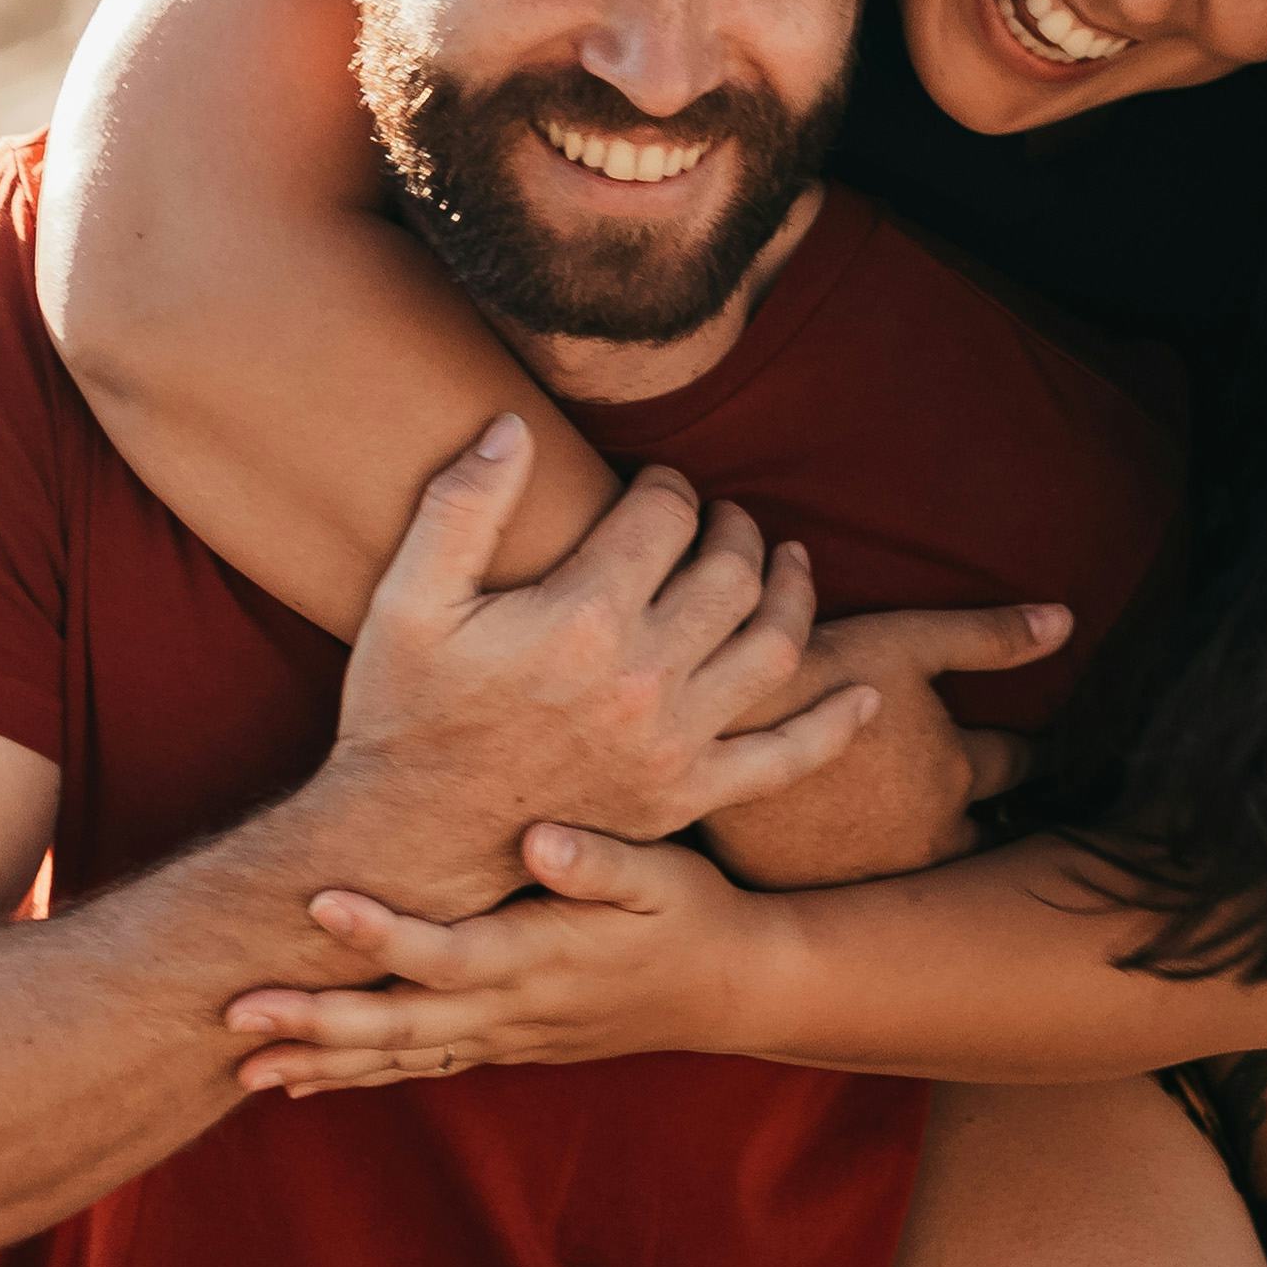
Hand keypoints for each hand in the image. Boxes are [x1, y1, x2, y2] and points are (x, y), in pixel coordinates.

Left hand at [230, 820, 774, 1091]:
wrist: (731, 991)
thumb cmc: (693, 915)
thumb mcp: (663, 874)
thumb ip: (602, 861)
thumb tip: (541, 840)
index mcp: (541, 960)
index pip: (446, 953)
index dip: (380, 933)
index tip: (317, 902)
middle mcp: (513, 1010)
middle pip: (400, 1025)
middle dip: (314, 1023)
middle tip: (234, 1015)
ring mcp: (506, 1036)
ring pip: (402, 1057)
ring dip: (322, 1063)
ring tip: (241, 1070)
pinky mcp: (507, 1044)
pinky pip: (421, 1066)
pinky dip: (362, 1075)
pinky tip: (304, 1081)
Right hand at [316, 427, 850, 895]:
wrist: (408, 843)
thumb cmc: (401, 713)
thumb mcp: (409, 600)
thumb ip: (462, 505)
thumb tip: (513, 424)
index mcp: (583, 617)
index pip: (664, 515)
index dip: (668, 485)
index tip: (656, 484)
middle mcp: (643, 678)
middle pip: (732, 572)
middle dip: (733, 528)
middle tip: (721, 518)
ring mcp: (673, 743)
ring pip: (775, 647)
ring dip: (793, 593)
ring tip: (787, 563)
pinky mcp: (684, 798)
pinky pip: (783, 759)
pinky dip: (834, 726)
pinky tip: (864, 692)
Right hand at [696, 600, 1068, 894]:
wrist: (717, 729)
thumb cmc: (820, 671)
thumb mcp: (910, 641)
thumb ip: (989, 635)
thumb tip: (1069, 619)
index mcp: (957, 773)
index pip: (1018, 762)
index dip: (1033, 752)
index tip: (1045, 754)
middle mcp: (927, 835)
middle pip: (983, 837)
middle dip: (995, 824)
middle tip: (1003, 816)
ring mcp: (871, 872)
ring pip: (926, 873)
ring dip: (936, 856)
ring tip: (934, 843)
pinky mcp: (814, 892)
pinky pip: (854, 892)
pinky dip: (864, 876)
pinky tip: (856, 864)